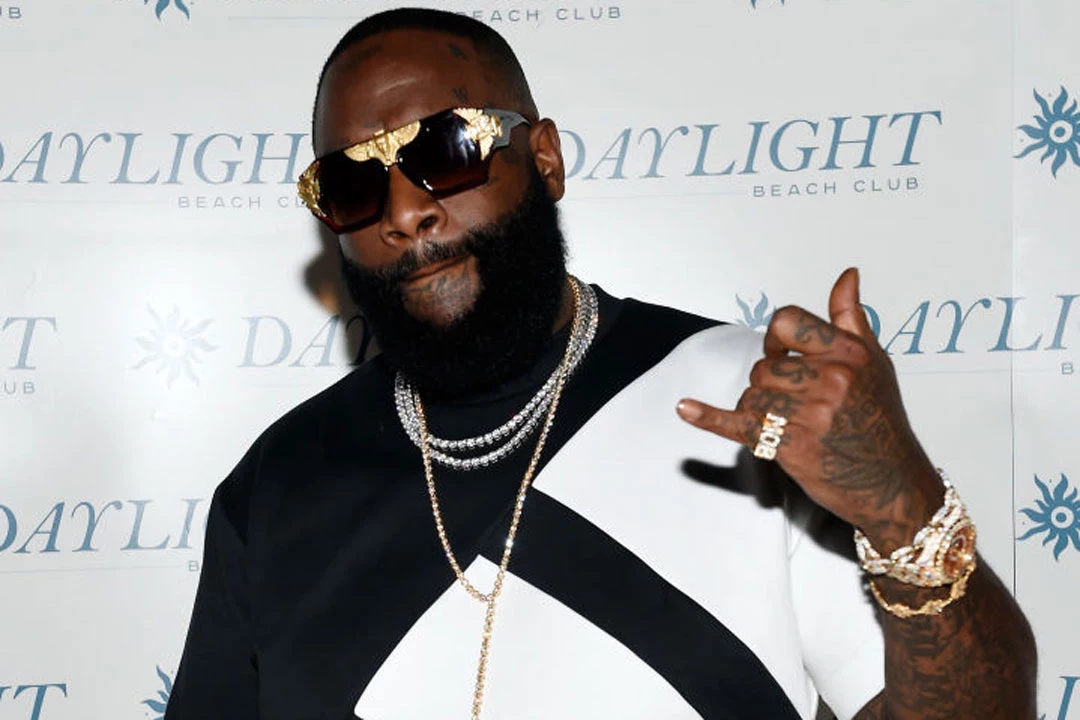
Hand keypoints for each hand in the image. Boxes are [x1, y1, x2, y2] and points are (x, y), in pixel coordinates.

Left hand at [677, 268, 943, 550]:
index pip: (785, 322)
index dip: (776, 340)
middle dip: (769, 384)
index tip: (784, 357)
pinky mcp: (790, 446)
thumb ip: (851, 317)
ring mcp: (810, 414)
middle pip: (763, 366)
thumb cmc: (882, 421)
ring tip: (792, 425)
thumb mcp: (875, 362)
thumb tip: (847, 276)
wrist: (892, 483)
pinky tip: (686, 408)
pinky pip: (739, 425)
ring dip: (760, 411)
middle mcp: (831, 381)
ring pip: (751, 395)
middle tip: (797, 404)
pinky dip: (708, 418)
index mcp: (849, 353)